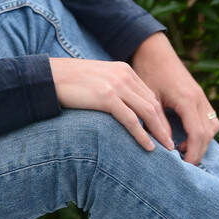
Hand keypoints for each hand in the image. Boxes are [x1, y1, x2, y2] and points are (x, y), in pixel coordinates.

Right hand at [49, 57, 173, 153]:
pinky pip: (131, 120)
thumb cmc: (68, 81)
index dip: (159, 116)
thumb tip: (122, 107)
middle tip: (170, 144)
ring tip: (166, 148)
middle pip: (153, 104)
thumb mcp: (96, 79)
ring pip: (147, 112)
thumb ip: (112, 88)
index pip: (149, 95)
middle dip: (164, 126)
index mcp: (123, 70)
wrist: (48, 76)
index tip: (164, 131)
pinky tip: (148, 147)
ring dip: (159, 132)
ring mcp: (115, 85)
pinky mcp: (106, 97)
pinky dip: (142, 135)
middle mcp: (123, 75)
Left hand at [130, 32, 218, 164]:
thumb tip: (164, 145)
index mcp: (188, 100)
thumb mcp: (149, 98)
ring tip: (183, 149)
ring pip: (213, 126)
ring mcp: (202, 96)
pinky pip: (209, 118)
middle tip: (184, 164)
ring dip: (202, 140)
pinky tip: (185, 135)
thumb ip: (157, 121)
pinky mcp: (199, 95)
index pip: (198, 135)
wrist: (153, 50)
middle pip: (209, 133)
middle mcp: (199, 99)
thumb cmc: (148, 71)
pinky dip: (202, 130)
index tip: (184, 166)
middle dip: (199, 151)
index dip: (193, 153)